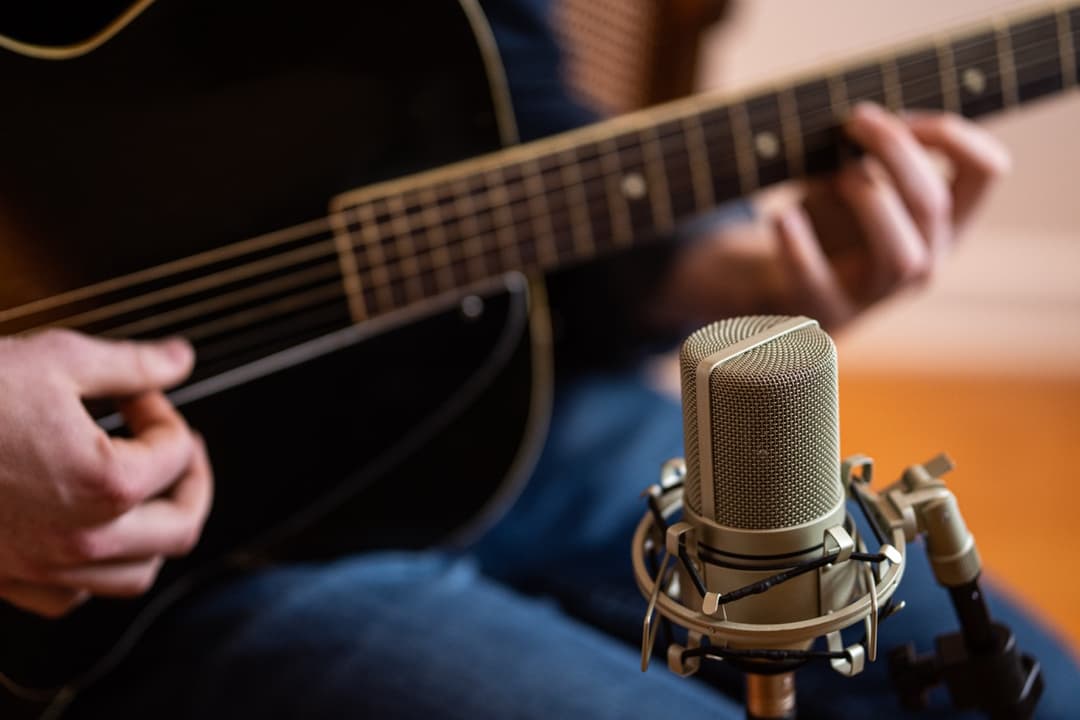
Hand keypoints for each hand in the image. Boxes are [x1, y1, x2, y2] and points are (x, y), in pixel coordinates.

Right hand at [0, 330, 212, 617]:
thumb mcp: (56, 360)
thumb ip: (132, 365)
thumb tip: (180, 358)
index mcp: (107, 486)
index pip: (177, 453)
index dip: (165, 410)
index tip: (138, 391)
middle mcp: (82, 540)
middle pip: (181, 528)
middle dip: (192, 482)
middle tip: (180, 448)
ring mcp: (41, 568)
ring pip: (135, 576)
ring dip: (155, 532)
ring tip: (148, 492)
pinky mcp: (4, 581)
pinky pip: (72, 597)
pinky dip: (97, 569)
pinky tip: (89, 532)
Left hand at [648, 104, 1010, 330]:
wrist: (789, 289)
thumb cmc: (834, 224)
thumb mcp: (858, 180)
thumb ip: (865, 150)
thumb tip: (854, 118)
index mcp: (945, 222)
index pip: (986, 170)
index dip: (950, 133)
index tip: (901, 114)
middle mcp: (925, 259)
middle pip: (933, 204)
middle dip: (896, 152)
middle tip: (855, 120)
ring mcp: (878, 291)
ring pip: (900, 255)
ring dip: (870, 202)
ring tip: (837, 175)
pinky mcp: (824, 305)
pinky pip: (815, 277)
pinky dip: (797, 243)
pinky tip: (782, 214)